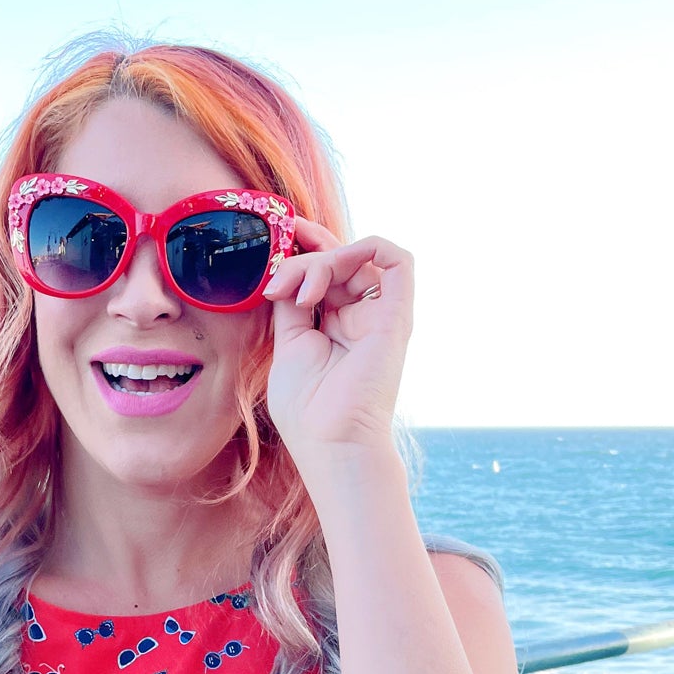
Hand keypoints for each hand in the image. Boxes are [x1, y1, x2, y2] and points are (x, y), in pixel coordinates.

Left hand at [262, 217, 412, 470]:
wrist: (331, 441)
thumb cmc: (307, 408)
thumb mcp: (288, 344)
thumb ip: (292, 303)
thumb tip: (287, 269)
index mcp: (337, 325)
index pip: (329, 270)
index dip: (308, 245)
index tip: (279, 231)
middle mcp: (362, 316)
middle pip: (338, 260)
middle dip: (305, 253)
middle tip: (275, 276)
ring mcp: (381, 315)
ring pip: (358, 257)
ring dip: (321, 262)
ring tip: (299, 294)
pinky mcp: (397, 316)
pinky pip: (397, 260)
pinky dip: (364, 248)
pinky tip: (328, 272)